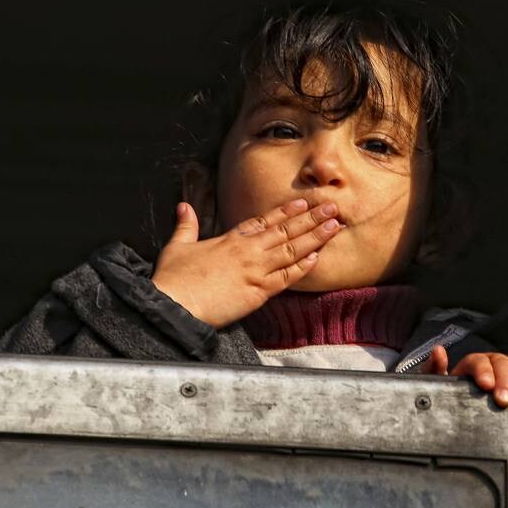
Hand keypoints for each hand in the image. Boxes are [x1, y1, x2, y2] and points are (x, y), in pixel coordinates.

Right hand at [152, 198, 343, 327]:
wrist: (174, 304)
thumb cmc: (173, 279)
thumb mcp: (177, 246)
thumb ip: (185, 225)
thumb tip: (184, 207)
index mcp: (230, 239)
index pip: (265, 220)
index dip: (286, 211)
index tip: (303, 203)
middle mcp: (248, 251)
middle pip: (286, 231)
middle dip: (311, 219)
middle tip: (332, 208)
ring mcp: (255, 271)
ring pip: (292, 250)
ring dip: (315, 238)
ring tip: (334, 227)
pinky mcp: (258, 293)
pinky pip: (287, 278)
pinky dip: (303, 268)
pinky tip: (317, 258)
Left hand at [422, 345, 507, 406]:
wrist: (457, 414)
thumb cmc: (448, 397)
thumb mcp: (435, 385)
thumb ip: (433, 369)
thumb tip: (438, 351)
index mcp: (472, 364)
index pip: (480, 361)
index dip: (484, 371)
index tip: (486, 385)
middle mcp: (493, 365)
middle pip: (503, 363)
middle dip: (506, 380)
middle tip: (505, 399)